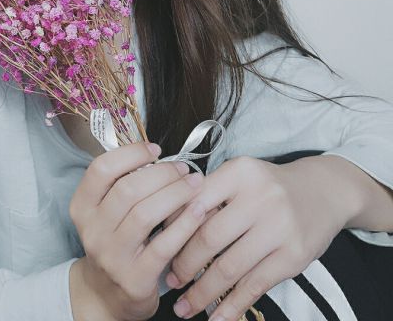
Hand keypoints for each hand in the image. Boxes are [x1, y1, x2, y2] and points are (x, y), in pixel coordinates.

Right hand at [68, 141, 205, 320]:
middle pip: (128, 189)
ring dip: (176, 193)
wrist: (107, 295)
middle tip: (183, 168)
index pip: (101, 169)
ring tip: (194, 184)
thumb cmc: (115, 242)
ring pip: (146, 213)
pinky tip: (199, 210)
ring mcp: (112, 256)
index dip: (130, 154)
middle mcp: (92, 230)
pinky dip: (185, 224)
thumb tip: (157, 156)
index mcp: (82, 207)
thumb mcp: (105, 212)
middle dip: (162, 173)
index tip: (155, 149)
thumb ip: (122, 184)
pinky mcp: (135, 278)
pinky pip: (164, 245)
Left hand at [163, 155, 355, 319]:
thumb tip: (168, 225)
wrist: (323, 192)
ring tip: (185, 305)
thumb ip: (208, 194)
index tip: (157, 245)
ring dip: (203, 291)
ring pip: (230, 266)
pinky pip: (255, 285)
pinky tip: (218, 318)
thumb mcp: (239, 176)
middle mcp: (260, 197)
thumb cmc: (269, 186)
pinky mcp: (293, 256)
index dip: (174, 228)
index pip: (195, 202)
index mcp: (239, 173)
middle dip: (184, 263)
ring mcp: (279, 228)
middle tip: (170, 279)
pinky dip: (233, 305)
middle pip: (209, 237)